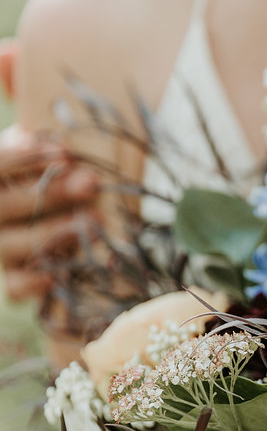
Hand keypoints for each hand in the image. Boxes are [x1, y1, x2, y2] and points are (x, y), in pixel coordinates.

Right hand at [0, 125, 99, 300]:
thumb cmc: (47, 174)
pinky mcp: (14, 277)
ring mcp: (0, 246)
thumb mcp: (40, 155)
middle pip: (3, 206)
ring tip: (93, 222)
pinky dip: (34, 282)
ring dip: (52, 233)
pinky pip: (15, 287)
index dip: (23, 158)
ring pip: (9, 245)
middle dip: (51, 194)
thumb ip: (38, 147)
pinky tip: (57, 273)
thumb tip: (51, 144)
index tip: (65, 153)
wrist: (55, 209)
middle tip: (91, 184)